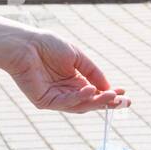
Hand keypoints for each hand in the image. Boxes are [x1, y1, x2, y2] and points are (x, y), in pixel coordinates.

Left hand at [2, 30, 131, 112]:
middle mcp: (67, 91)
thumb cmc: (48, 46)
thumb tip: (109, 88)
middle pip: (90, 102)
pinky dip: (79, 98)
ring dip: (97, 102)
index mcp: (74, 81)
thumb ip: (93, 72)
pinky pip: (65, 103)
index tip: (125, 94)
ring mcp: (56, 98)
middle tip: (124, 102)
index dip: (110, 94)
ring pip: (80, 105)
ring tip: (110, 96)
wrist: (25, 44)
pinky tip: (89, 90)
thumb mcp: (77, 57)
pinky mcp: (45, 102)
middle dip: (108, 102)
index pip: (95, 92)